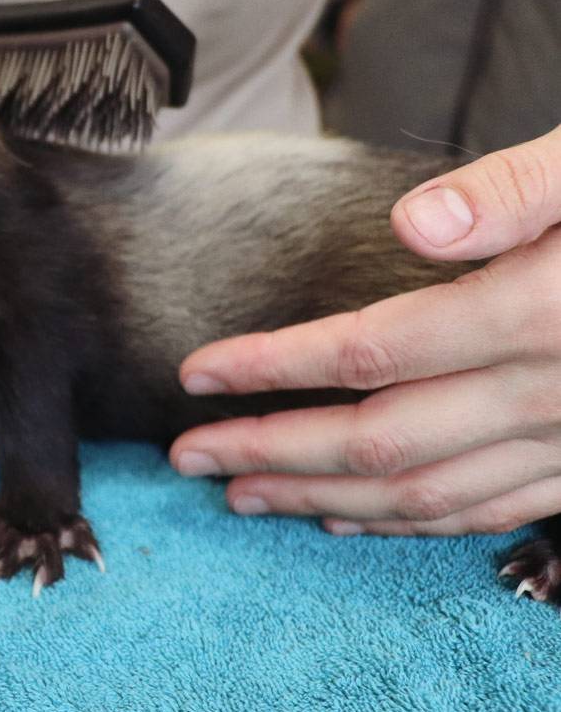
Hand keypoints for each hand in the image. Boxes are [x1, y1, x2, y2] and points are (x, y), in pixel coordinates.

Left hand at [169, 124, 560, 535]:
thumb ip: (517, 188)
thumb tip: (412, 226)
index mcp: (541, 312)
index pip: (372, 350)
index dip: (273, 367)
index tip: (194, 375)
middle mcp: (554, 391)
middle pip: (382, 440)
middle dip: (272, 451)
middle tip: (187, 458)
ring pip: (428, 494)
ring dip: (324, 499)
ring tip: (242, 498)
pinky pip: (491, 512)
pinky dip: (410, 523)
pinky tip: (351, 518)